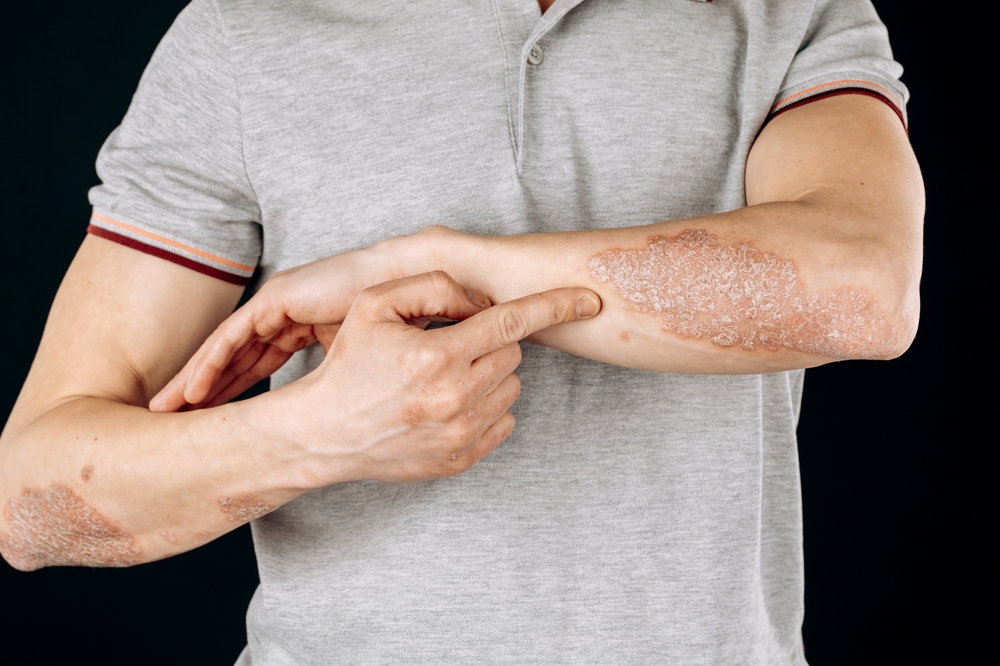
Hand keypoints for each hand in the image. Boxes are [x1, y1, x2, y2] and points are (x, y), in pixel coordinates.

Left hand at [150, 244, 394, 410]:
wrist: (407, 283)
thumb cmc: (392, 319)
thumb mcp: (354, 358)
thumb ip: (332, 376)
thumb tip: (326, 419)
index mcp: (299, 324)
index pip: (256, 363)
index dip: (233, 392)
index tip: (212, 422)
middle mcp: (280, 313)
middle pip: (231, 358)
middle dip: (202, 390)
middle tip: (173, 421)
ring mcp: (274, 303)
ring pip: (223, 349)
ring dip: (194, 380)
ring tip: (167, 410)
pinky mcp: (274, 299)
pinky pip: (232, 337)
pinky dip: (210, 364)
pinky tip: (193, 391)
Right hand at [240, 271, 601, 483]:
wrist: (325, 433)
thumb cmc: (350, 365)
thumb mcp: (374, 305)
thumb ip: (431, 287)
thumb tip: (479, 298)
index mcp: (436, 356)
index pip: (510, 322)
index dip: (553, 305)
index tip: (589, 301)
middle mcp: (455, 398)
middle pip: (512, 353)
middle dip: (490, 342)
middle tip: (451, 347)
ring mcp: (461, 433)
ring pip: (511, 386)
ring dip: (489, 374)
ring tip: (444, 378)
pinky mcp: (463, 458)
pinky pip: (504, 420)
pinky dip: (487, 406)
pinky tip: (450, 404)